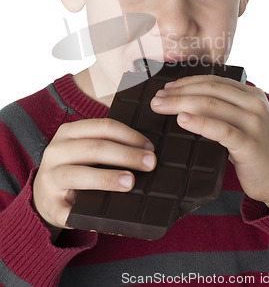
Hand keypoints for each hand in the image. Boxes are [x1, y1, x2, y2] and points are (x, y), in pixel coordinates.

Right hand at [33, 118, 155, 232]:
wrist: (44, 196)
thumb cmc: (76, 167)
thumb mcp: (86, 147)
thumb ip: (109, 143)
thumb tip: (145, 149)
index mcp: (69, 132)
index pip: (104, 127)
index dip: (130, 135)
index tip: (149, 147)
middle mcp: (56, 152)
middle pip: (94, 148)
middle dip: (126, 155)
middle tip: (150, 163)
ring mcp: (50, 178)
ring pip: (80, 175)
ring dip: (108, 178)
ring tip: (130, 182)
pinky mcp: (51, 206)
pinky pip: (69, 210)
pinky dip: (88, 213)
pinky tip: (106, 217)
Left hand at [151, 75, 268, 212]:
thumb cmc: (256, 151)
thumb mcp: (244, 123)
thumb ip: (225, 110)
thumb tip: (186, 103)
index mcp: (252, 95)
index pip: (214, 81)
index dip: (187, 82)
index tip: (167, 88)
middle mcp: (254, 104)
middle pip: (209, 90)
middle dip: (178, 92)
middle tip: (156, 98)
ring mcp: (254, 123)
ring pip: (211, 105)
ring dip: (181, 104)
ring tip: (161, 106)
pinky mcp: (250, 143)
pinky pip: (220, 129)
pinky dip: (199, 122)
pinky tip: (182, 120)